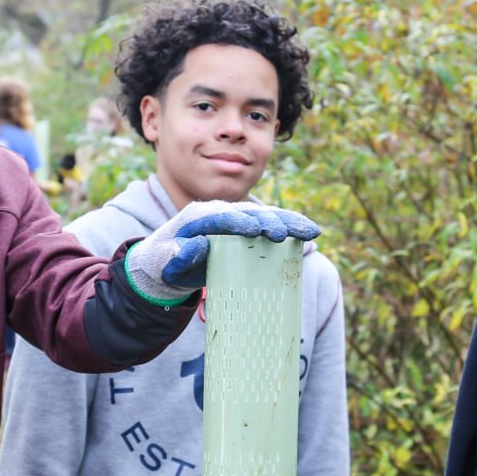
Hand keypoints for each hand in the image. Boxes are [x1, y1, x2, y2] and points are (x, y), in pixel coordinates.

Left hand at [123, 200, 321, 302]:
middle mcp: (220, 212)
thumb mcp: (166, 262)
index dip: (238, 222)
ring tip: (309, 231)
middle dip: (268, 221)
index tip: (254, 230)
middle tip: (282, 235)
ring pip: (266, 215)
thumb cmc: (165, 263)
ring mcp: (236, 219)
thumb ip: (180, 255)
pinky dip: (292, 226)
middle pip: (249, 212)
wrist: (168, 262)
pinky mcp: (248, 229)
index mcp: (198, 217)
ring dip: (288, 222)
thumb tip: (200, 244)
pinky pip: (272, 224)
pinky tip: (311, 232)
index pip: (221, 217)